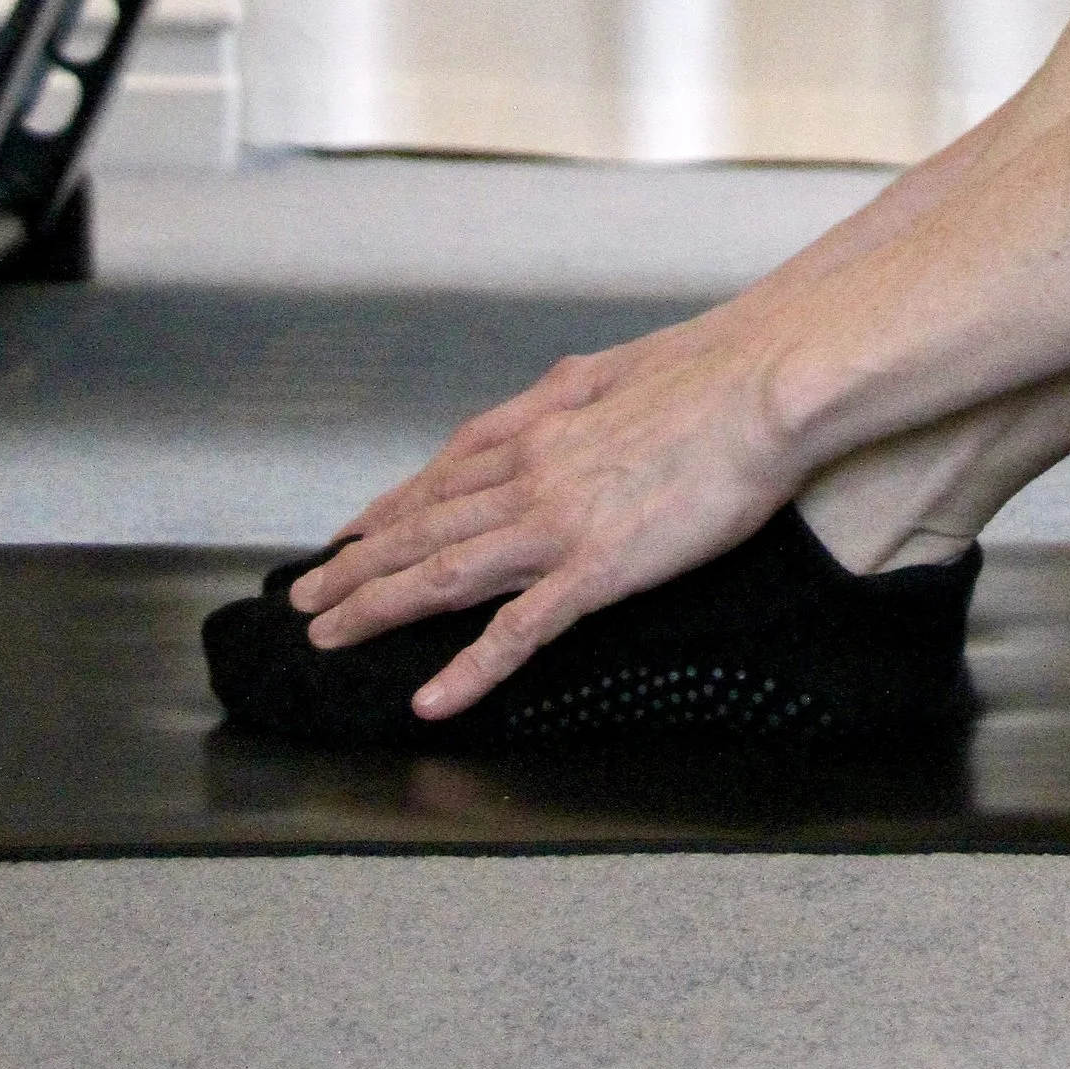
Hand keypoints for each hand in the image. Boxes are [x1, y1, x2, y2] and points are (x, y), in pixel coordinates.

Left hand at [285, 303, 793, 722]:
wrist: (763, 386)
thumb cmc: (713, 372)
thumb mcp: (622, 368)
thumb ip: (574, 392)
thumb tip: (553, 393)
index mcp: (541, 425)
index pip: (442, 474)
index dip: (388, 507)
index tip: (350, 533)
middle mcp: (531, 474)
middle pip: (423, 526)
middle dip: (356, 565)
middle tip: (306, 599)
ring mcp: (557, 524)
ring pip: (444, 573)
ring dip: (377, 606)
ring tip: (327, 636)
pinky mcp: (595, 569)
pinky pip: (518, 629)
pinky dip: (468, 668)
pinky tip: (432, 700)